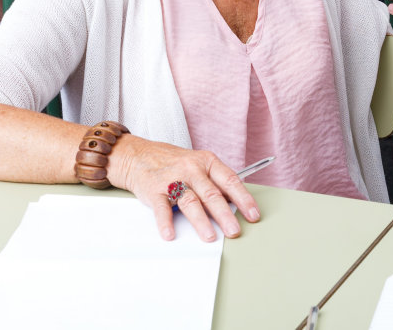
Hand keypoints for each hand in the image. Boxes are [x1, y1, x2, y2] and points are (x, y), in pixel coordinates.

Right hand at [109, 136, 260, 241]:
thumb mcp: (199, 164)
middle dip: (225, 214)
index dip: (244, 198)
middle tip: (234, 231)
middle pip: (211, 194)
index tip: (253, 215)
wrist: (139, 155)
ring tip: (210, 236)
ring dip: (200, 221)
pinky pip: (161, 208)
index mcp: (207, 162)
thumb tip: (237, 203)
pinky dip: (165, 222)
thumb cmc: (174, 163)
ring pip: (189, 201)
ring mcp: (172, 179)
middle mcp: (191, 169)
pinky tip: (170, 234)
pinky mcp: (154, 191)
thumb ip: (216, 182)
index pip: (230, 180)